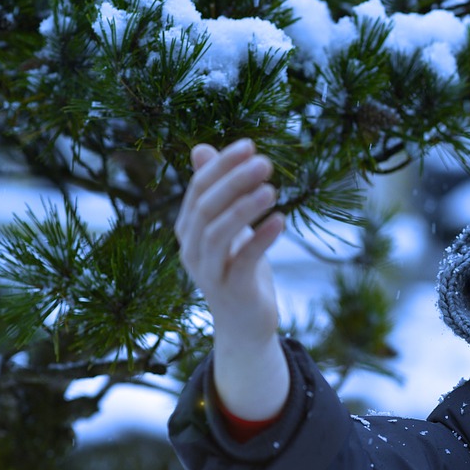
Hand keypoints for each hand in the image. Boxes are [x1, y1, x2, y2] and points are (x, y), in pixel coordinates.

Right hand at [175, 140, 290, 418]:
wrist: (245, 325)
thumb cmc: (238, 268)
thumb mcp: (228, 226)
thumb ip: (213, 189)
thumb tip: (200, 147)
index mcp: (188, 230)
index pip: (198, 190)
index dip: (221, 166)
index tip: (249, 144)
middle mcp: (192, 250)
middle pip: (206, 208)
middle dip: (234, 181)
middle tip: (265, 161)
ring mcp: (209, 272)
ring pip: (218, 234)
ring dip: (246, 208)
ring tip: (272, 189)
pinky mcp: (232, 290)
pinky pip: (244, 260)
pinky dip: (261, 239)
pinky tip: (281, 221)